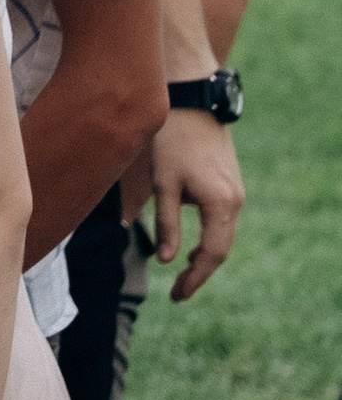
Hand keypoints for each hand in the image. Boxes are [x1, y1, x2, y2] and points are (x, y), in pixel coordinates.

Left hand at [146, 108, 243, 299]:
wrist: (193, 103)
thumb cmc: (172, 142)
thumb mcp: (163, 184)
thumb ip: (167, 223)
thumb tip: (166, 261)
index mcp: (220, 204)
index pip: (211, 254)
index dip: (195, 278)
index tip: (177, 297)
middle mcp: (235, 201)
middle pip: (221, 250)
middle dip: (200, 274)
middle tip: (178, 295)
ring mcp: (236, 193)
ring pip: (224, 237)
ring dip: (205, 258)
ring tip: (182, 276)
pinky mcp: (230, 185)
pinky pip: (223, 223)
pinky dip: (210, 240)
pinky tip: (191, 249)